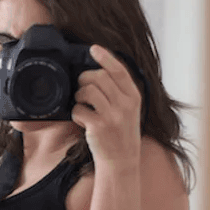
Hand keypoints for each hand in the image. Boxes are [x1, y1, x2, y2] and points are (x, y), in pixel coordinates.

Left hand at [71, 45, 142, 167]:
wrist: (121, 160)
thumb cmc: (121, 132)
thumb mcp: (128, 109)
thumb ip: (118, 91)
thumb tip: (97, 71)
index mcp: (134, 97)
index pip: (119, 70)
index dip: (105, 57)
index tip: (93, 48)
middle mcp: (125, 105)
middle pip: (99, 77)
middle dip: (84, 78)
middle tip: (81, 87)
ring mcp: (112, 116)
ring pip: (87, 91)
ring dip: (79, 96)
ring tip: (82, 104)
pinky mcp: (98, 127)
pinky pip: (78, 109)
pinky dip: (76, 113)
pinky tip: (82, 120)